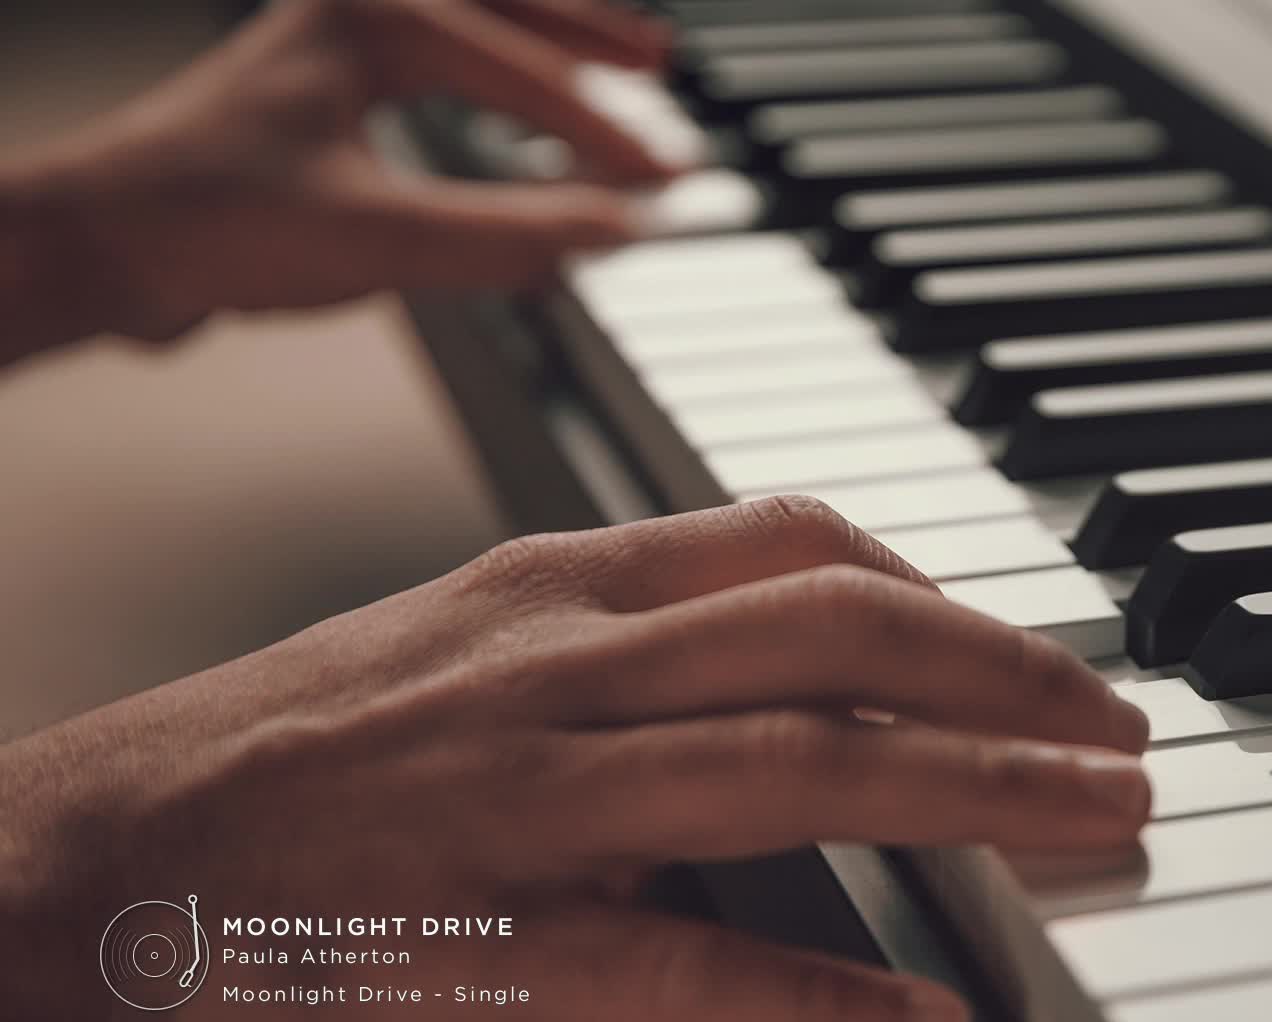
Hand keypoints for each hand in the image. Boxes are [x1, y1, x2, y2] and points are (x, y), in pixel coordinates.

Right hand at [0, 498, 1150, 1021]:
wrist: (88, 865)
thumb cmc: (283, 758)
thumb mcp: (463, 649)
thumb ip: (624, 655)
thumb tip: (779, 698)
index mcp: (553, 587)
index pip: (797, 540)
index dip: (943, 588)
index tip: (1026, 644)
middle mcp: (558, 668)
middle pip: (837, 636)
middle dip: (1007, 673)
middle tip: (1118, 730)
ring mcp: (525, 801)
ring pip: (800, 772)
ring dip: (977, 794)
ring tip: (1095, 826)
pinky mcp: (486, 944)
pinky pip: (684, 969)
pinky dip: (818, 1001)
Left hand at [6, 0, 675, 350]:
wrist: (102, 244)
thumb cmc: (211, 222)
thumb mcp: (383, 239)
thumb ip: (509, 237)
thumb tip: (613, 233)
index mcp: (377, 22)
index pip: (527, 80)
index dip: (607, 137)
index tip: (666, 182)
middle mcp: (355, 12)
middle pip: (507, 7)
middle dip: (592, 35)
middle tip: (662, 63)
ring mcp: (331, 45)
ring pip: (471, 22)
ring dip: (545, 42)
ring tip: (612, 61)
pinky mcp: (316, 90)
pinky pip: (435, 59)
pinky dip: (491, 77)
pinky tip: (509, 112)